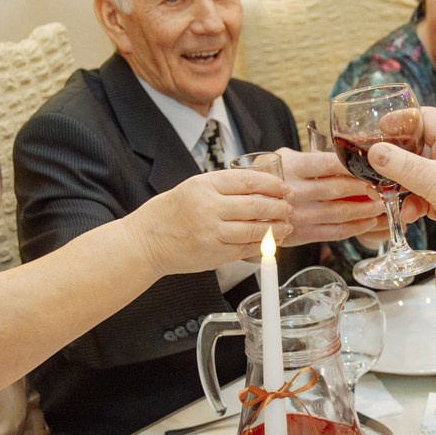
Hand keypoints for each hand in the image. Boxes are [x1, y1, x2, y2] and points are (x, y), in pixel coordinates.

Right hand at [136, 169, 296, 271]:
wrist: (146, 241)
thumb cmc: (171, 213)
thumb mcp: (193, 187)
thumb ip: (224, 187)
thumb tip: (261, 187)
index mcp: (204, 185)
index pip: (248, 180)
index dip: (272, 185)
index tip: (284, 188)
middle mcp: (209, 207)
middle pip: (256, 206)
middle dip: (279, 208)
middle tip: (289, 208)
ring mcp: (212, 232)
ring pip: (255, 230)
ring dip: (276, 228)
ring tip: (286, 226)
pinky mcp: (215, 253)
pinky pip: (246, 249)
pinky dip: (263, 246)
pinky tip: (272, 242)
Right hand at [275, 148, 405, 244]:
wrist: (246, 206)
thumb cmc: (271, 177)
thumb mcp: (284, 157)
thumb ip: (311, 154)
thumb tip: (345, 147)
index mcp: (294, 168)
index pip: (331, 163)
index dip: (355, 165)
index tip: (375, 163)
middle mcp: (297, 191)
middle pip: (340, 189)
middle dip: (368, 188)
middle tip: (387, 185)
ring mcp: (300, 214)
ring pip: (341, 212)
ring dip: (367, 209)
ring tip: (384, 204)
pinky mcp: (303, 233)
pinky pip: (336, 232)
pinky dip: (356, 228)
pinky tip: (370, 222)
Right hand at [362, 107, 435, 268]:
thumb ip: (402, 165)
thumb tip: (375, 151)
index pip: (428, 118)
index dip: (405, 119)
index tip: (380, 126)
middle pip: (418, 148)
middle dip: (397, 157)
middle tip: (374, 162)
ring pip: (417, 177)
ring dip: (401, 185)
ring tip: (384, 191)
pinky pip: (422, 200)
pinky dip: (412, 206)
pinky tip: (408, 216)